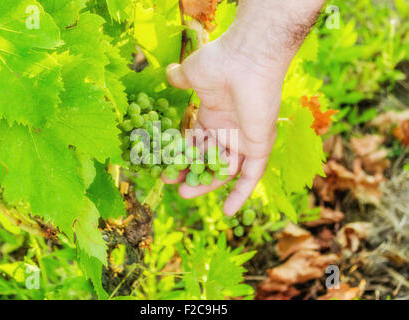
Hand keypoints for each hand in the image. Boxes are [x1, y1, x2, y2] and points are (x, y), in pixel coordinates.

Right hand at [163, 38, 288, 215]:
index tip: (165, 168)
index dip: (181, 156)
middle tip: (174, 186)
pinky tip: (230, 212)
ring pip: (227, 169)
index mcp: (213, 114)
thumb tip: (170, 72)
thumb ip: (181, 78)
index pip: (196, 142)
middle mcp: (229, 128)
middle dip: (192, 173)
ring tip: (186, 195)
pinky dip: (242, 193)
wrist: (245, 59)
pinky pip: (252, 175)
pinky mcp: (260, 145)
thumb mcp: (193, 73)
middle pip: (209, 158)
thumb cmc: (219, 62)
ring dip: (209, 184)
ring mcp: (245, 138)